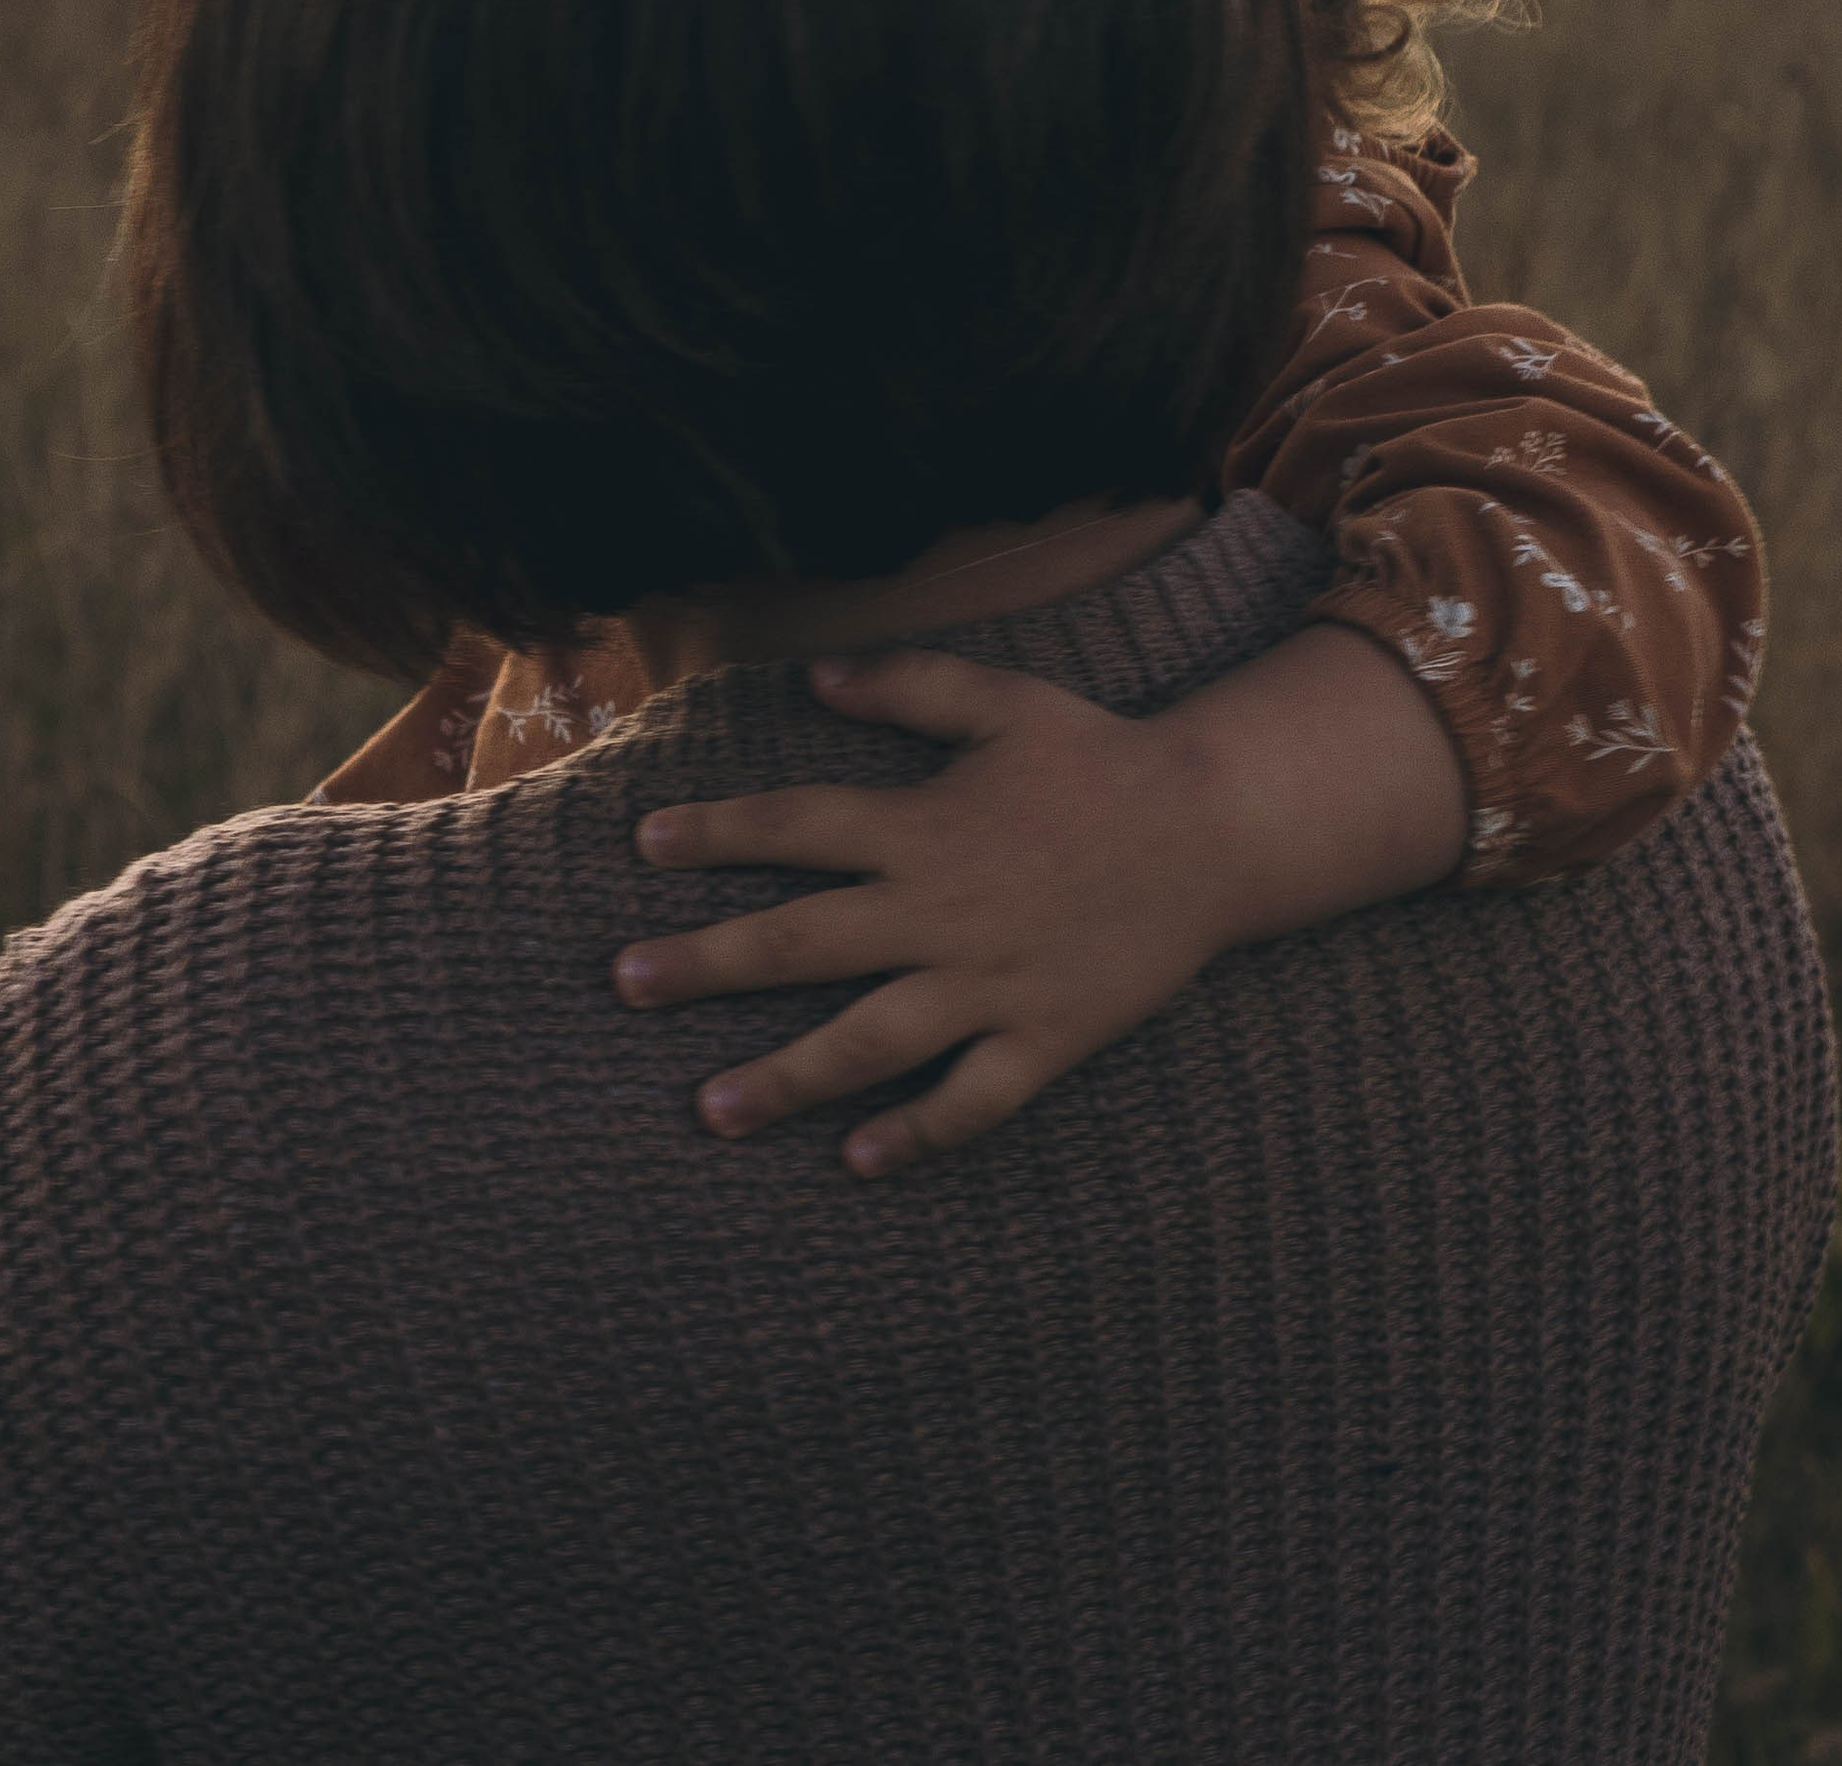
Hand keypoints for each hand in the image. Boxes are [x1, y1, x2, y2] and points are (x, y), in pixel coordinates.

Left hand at [610, 650, 1262, 1177]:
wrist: (1216, 828)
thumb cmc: (1101, 757)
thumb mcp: (1004, 699)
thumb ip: (907, 686)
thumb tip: (815, 679)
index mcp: (923, 825)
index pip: (796, 828)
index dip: (716, 834)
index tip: (643, 846)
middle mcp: (942, 909)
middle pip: (802, 943)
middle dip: (706, 965)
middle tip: (625, 984)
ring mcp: (991, 981)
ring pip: (868, 1041)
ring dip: (785, 1078)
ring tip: (709, 1110)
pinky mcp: (1044, 1035)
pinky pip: (972, 1098)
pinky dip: (917, 1133)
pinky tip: (859, 1163)